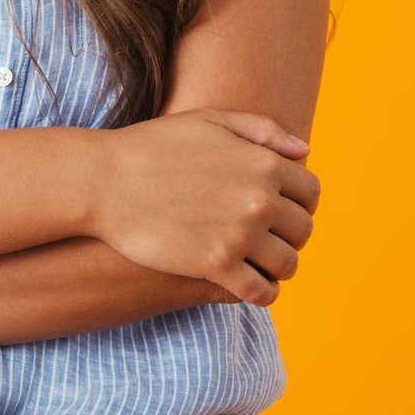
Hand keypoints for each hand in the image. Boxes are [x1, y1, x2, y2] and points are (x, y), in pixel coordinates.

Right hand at [81, 108, 320, 306]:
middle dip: (290, 236)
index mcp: (264, 163)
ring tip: (259, 265)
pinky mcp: (216, 266)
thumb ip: (263, 131)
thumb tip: (305, 151)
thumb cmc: (153, 147)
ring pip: (286, 264)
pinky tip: (247, 287)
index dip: (300, 204)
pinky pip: (260, 292)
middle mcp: (260, 200)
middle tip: (268, 241)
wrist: (103, 181)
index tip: (283, 213)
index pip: (311, 193)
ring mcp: (240, 235)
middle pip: (303, 230)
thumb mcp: (209, 120)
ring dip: (278, 268)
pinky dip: (262, 293)